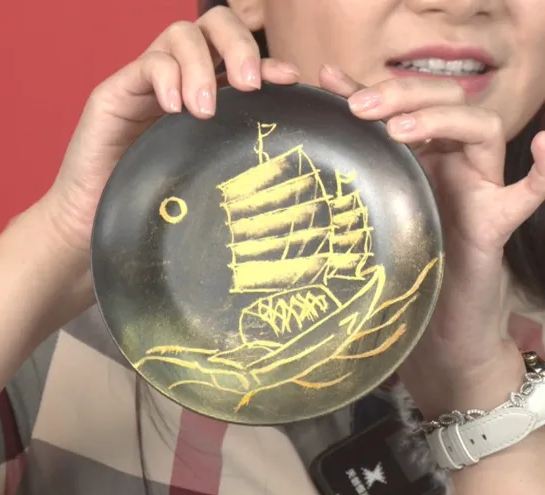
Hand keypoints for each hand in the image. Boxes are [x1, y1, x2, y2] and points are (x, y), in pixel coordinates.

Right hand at [42, 6, 298, 257]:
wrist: (97, 217)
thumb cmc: (156, 200)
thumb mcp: (206, 169)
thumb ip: (234, 148)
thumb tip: (283, 149)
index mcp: (206, 94)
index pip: (239, 57)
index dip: (267, 59)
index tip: (289, 80)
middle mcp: (179, 78)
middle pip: (213, 27)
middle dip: (239, 47)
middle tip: (248, 85)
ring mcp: (147, 81)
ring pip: (181, 35)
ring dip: (201, 67)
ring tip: (204, 111)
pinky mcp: (116, 90)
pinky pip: (146, 64)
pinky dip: (166, 78)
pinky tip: (175, 109)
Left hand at [317, 66, 544, 416]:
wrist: (428, 324)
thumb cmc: (396, 264)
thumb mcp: (368, 210)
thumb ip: (353, 172)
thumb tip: (319, 135)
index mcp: (418, 157)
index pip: (406, 103)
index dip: (374, 86)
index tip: (332, 82)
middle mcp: (450, 164)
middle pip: (443, 104)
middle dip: (402, 95)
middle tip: (361, 107)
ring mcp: (476, 189)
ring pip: (480, 131)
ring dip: (442, 120)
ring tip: (400, 130)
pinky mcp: (494, 223)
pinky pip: (527, 194)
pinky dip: (542, 171)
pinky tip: (542, 147)